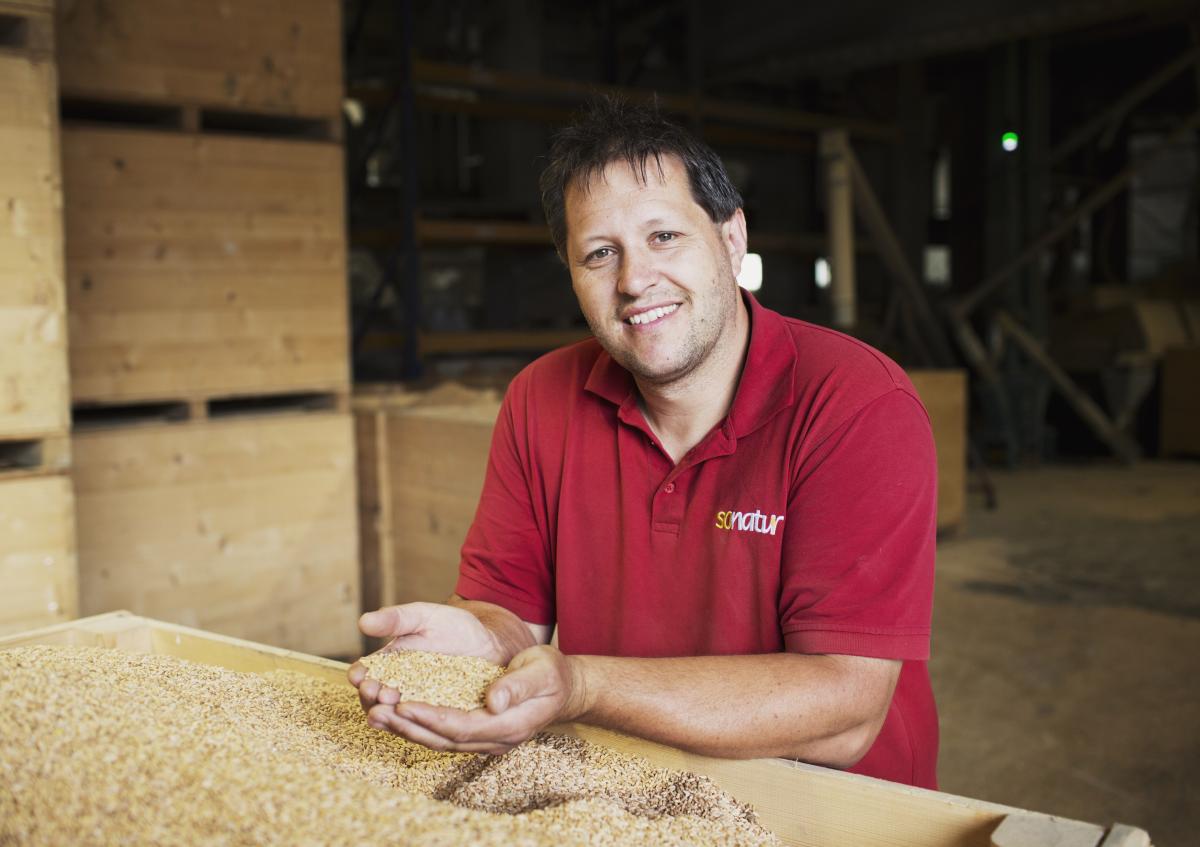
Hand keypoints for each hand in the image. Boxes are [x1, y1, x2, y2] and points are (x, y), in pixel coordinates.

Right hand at [348, 603, 502, 714]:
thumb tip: (362, 622)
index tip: (360, 676)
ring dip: (392, 715)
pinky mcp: (440, 717)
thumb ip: (395, 620)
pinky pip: (427, 725)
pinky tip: (421, 720)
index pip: (365, 675)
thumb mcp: (423, 616)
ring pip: (397, 717)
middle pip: (376, 700)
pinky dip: (421, 724)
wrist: (488, 642)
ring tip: (394, 707)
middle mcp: (398, 688)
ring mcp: (418, 705)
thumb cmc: (452, 626)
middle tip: (379, 692)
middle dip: (373, 699)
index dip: (360, 677)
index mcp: (387, 665)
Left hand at [365, 645, 588, 754]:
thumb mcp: (542, 670)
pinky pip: (442, 734)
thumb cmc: (553, 673)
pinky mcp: (477, 732)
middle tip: (377, 712)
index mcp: (509, 725)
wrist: (564, 687)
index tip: (405, 705)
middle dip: (408, 727)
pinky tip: (397, 715)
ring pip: (439, 741)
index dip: (431, 718)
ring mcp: (485, 740)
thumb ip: (518, 685)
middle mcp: (494, 740)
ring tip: (376, 715)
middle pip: (444, 739)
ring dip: (407, 730)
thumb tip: (492, 700)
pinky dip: (418, 726)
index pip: (462, 727)